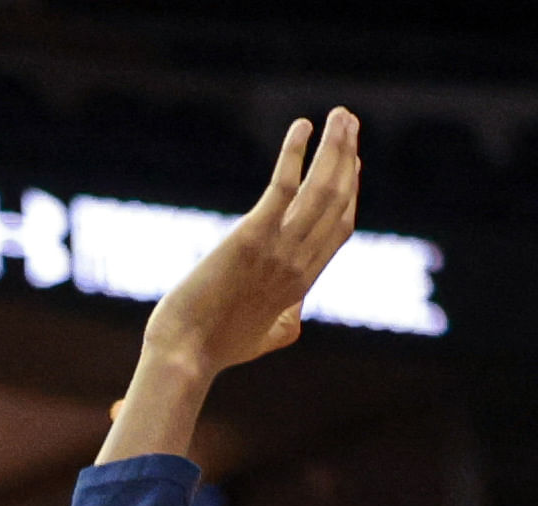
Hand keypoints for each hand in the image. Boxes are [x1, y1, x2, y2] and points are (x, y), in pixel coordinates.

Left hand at [140, 111, 361, 379]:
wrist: (184, 357)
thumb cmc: (214, 350)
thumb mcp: (264, 339)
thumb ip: (287, 324)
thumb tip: (297, 319)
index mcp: (302, 284)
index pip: (340, 228)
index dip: (351, 191)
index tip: (353, 162)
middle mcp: (299, 264)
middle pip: (338, 200)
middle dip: (347, 157)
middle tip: (349, 122)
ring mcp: (278, 251)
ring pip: (322, 189)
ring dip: (334, 147)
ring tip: (340, 116)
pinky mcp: (250, 239)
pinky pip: (282, 187)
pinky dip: (295, 154)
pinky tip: (302, 127)